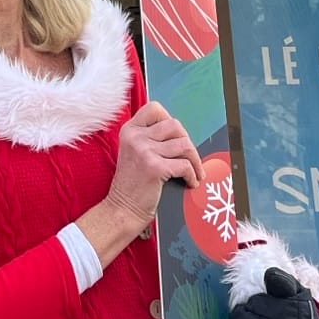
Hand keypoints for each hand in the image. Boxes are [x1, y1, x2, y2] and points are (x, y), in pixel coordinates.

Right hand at [105, 100, 203, 226]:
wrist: (122, 210)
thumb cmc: (131, 185)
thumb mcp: (133, 152)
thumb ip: (149, 139)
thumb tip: (179, 134)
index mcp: (129, 130)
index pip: (154, 108)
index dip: (169, 119)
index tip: (176, 136)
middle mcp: (136, 137)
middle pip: (174, 125)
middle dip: (187, 140)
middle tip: (189, 156)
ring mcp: (144, 151)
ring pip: (184, 144)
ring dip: (195, 159)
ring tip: (196, 171)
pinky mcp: (155, 168)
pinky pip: (185, 165)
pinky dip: (193, 175)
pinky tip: (191, 182)